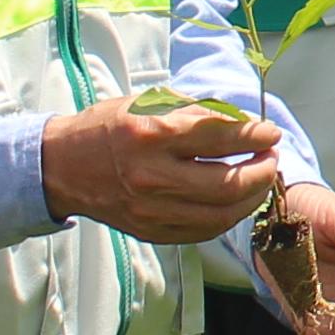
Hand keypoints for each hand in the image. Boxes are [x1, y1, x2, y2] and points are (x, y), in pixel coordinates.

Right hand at [43, 99, 285, 244]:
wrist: (62, 167)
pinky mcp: (151, 231)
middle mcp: (153, 175)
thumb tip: (243, 124)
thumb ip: (196, 113)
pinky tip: (236, 202)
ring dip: (251, 198)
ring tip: (260, 180)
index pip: (221, 137)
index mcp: (152, 134)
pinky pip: (203, 231)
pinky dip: (227, 217)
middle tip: (271, 157)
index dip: (255, 135)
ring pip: (221, 214)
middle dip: (261, 170)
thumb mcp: (148, 103)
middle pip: (228, 183)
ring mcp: (152, 209)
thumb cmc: (108, 127)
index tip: (270, 132)